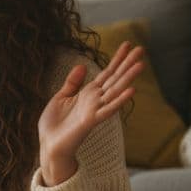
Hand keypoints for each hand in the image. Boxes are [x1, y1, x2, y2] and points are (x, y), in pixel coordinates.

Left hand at [37, 42, 144, 185]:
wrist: (48, 145)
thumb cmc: (54, 124)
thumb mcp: (60, 97)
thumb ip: (72, 83)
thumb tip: (82, 65)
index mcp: (88, 93)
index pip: (107, 73)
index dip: (117, 59)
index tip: (127, 44)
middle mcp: (95, 100)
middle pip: (115, 78)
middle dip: (127, 64)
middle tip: (142, 48)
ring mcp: (95, 110)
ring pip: (115, 91)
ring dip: (128, 78)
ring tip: (141, 64)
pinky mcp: (91, 121)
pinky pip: (108, 109)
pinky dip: (119, 100)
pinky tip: (131, 91)